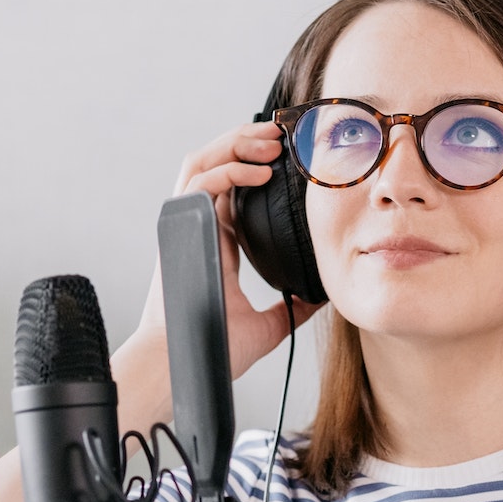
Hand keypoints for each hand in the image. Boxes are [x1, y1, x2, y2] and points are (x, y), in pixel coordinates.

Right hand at [135, 121, 320, 377]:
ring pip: (201, 161)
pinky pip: (201, 182)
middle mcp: (195, 226)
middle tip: (283, 136)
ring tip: (272, 141)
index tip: (288, 156)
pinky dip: (230, 168)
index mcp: (213, 242)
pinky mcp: (180, 229)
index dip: (253, 164)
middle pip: (212, 162)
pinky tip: (261, 171)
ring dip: (236, 143)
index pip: (229, 187)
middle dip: (246, 141)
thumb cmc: (216, 349)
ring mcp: (184, 225)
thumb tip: (323, 298)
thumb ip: (293, 307)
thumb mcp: (269, 324)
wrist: (185, 365)